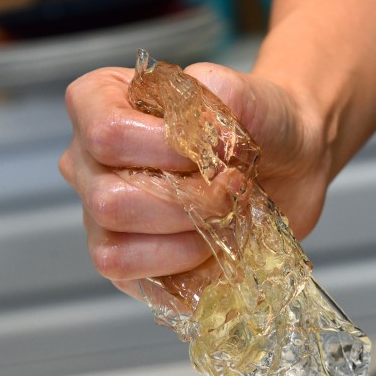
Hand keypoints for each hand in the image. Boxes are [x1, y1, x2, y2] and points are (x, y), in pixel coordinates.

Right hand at [60, 61, 331, 299]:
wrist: (288, 162)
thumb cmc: (257, 122)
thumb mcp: (250, 95)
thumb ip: (225, 95)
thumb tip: (207, 134)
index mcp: (99, 103)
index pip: (105, 134)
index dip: (164, 150)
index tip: (212, 147)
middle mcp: (87, 160)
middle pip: (108, 200)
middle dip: (184, 202)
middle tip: (230, 188)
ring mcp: (98, 216)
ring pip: (114, 249)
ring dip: (184, 237)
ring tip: (223, 216)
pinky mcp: (124, 262)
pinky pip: (131, 280)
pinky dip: (181, 268)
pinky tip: (212, 246)